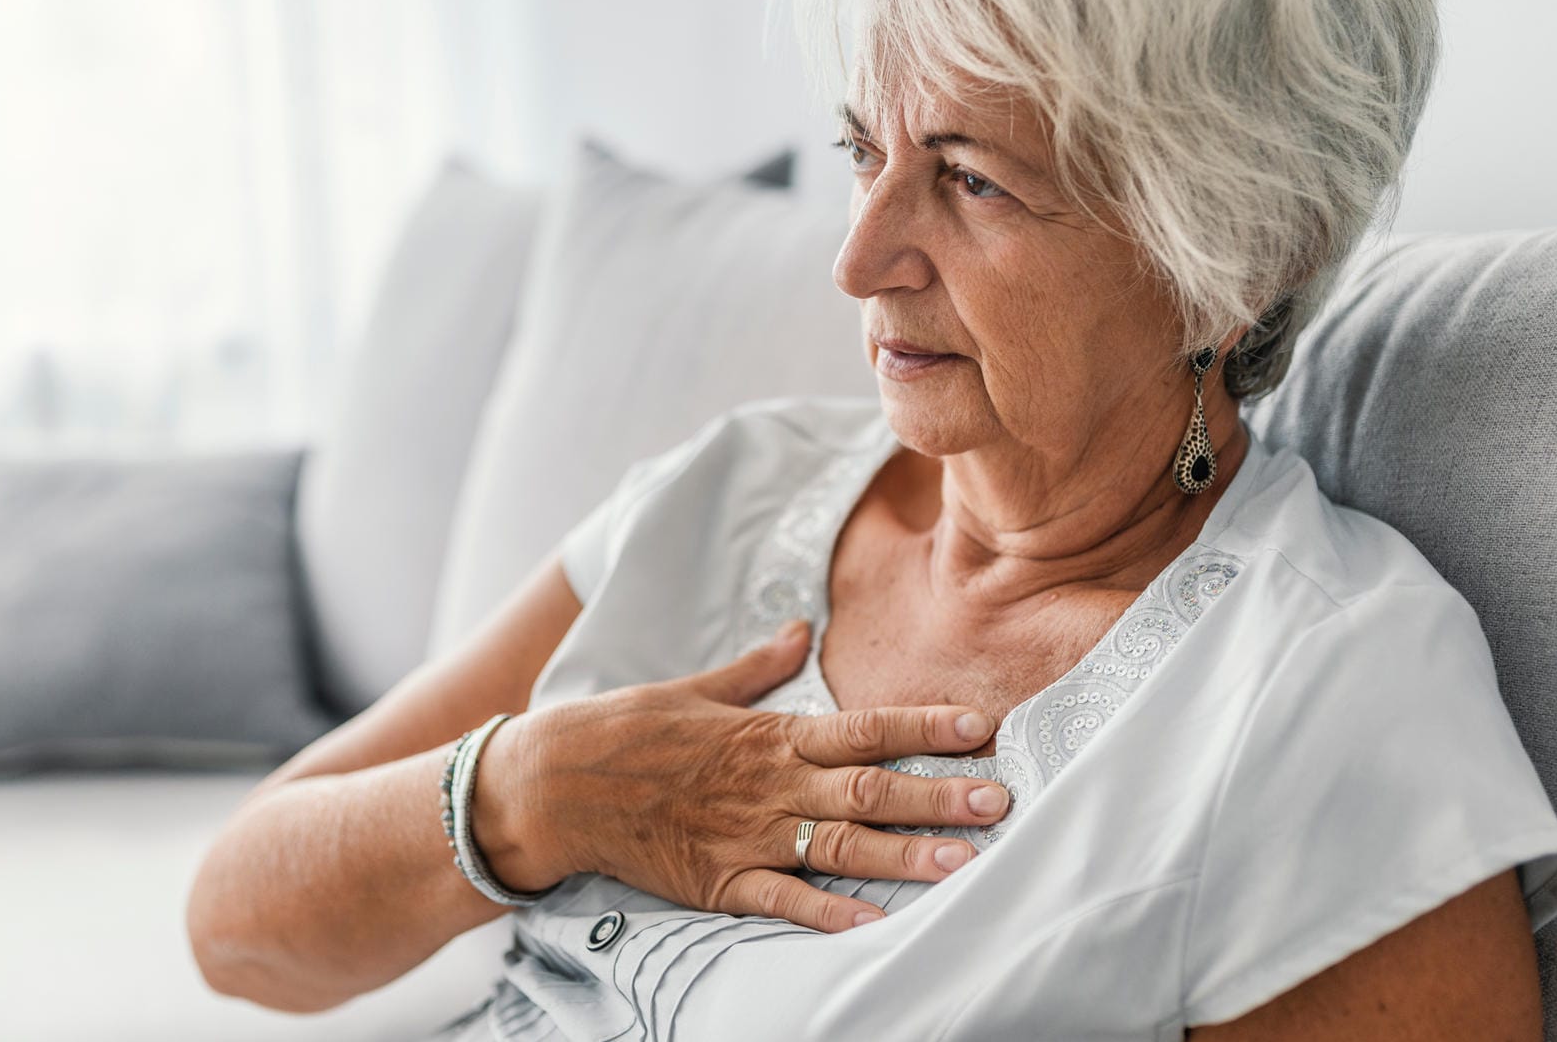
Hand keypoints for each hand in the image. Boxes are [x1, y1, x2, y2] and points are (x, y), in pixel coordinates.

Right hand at [473, 619, 1011, 932]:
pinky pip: (784, 901)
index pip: (864, 728)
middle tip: (1000, 802)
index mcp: (770, 735)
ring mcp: (747, 836)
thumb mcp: (696, 687)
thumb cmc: (626, 731)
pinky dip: (830, 915)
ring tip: (964, 864)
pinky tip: (876, 925)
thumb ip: (757, 668)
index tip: (980, 727)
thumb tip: (799, 630)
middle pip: (870, 791)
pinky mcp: (719, 881)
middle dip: (939, 795)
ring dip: (905, 856)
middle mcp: (770, 786)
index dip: (925, 727)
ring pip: (841, 848)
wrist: (556, 784)